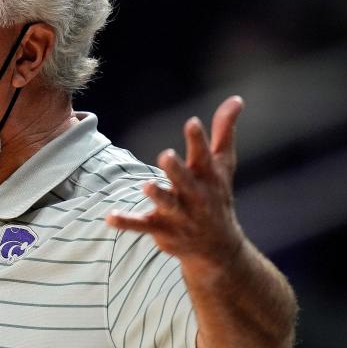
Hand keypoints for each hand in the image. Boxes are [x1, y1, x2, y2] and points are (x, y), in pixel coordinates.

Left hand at [106, 96, 246, 272]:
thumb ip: (224, 131)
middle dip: (177, 169)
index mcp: (208, 177)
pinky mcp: (162, 230)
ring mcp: (179, 215)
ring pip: (167, 204)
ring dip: (157, 196)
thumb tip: (236, 98)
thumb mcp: (223, 164)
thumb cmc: (217, 196)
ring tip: (146, 186)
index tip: (192, 122)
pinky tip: (110, 217)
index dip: (198, 140)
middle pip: (185, 181)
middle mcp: (195, 196)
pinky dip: (127, 222)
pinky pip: (142, 226)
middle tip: (165, 155)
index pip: (204, 156)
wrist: (218, 249)